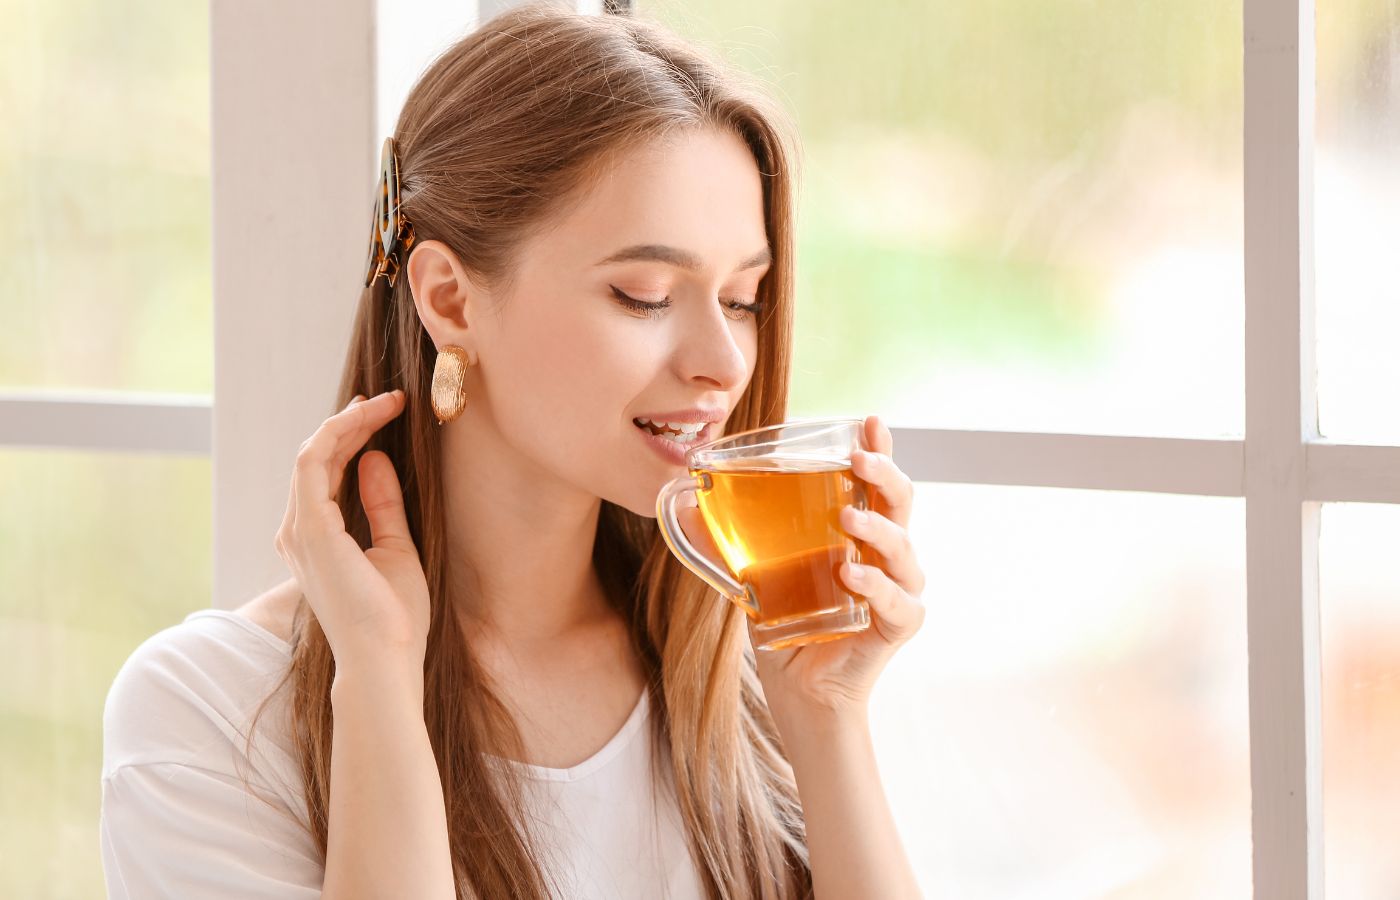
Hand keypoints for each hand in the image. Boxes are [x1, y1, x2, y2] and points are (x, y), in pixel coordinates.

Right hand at [273, 389, 430, 677]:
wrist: (386, 658)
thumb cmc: (393, 617)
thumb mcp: (395, 548)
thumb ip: (382, 505)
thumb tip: (375, 460)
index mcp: (316, 541)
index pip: (325, 475)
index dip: (349, 439)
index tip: (380, 414)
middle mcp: (298, 534)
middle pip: (316, 460)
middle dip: (350, 424)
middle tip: (385, 399)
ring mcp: (300, 531)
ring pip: (313, 454)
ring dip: (348, 423)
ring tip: (385, 403)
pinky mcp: (312, 529)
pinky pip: (315, 463)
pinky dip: (340, 435)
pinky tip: (370, 421)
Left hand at [677, 415, 924, 726]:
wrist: (801, 692)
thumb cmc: (787, 624)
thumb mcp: (753, 575)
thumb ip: (727, 540)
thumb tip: (684, 503)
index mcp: (860, 532)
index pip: (876, 481)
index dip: (880, 447)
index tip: (869, 420)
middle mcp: (887, 555)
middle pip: (901, 503)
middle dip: (885, 473)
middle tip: (859, 457)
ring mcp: (897, 590)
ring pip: (904, 549)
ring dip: (878, 527)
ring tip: (849, 515)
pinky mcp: (896, 626)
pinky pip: (897, 601)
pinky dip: (876, 585)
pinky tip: (851, 573)